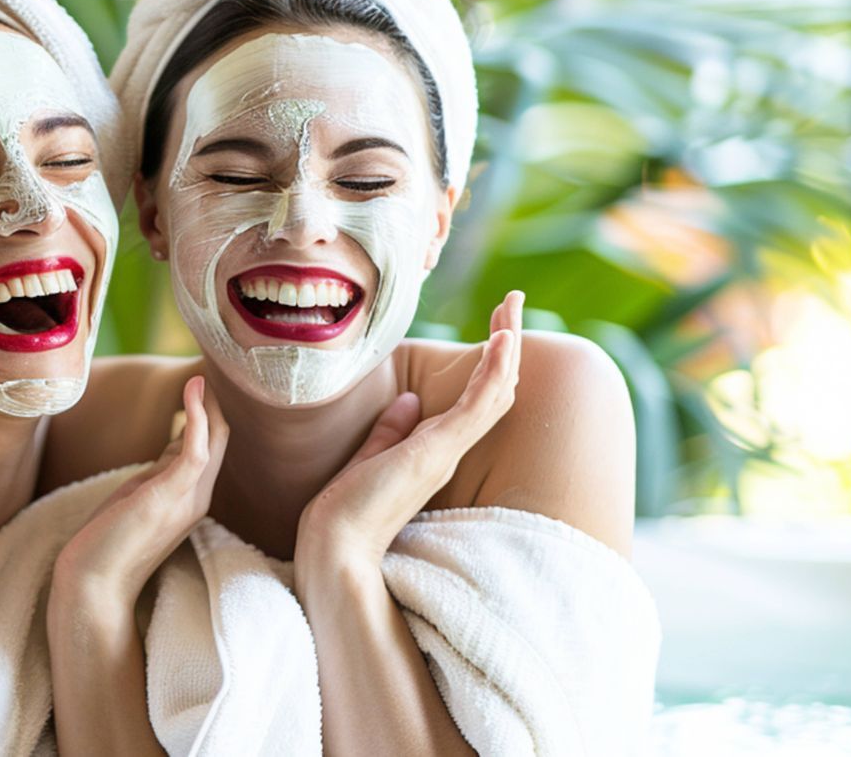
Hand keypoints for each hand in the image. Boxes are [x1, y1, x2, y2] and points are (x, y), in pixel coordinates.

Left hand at [53, 376, 228, 605]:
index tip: (202, 379)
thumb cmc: (108, 541)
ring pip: (215, 441)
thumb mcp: (142, 496)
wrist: (93, 584)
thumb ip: (162, 471)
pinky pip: (195, 448)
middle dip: (217, 402)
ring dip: (211, 403)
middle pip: (222, 440)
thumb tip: (177, 441)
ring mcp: (187, 498)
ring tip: (203, 372)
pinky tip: (193, 391)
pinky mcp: (168, 495)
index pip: (212, 447)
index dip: (210, 411)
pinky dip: (198, 416)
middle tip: (210, 365)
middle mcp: (198, 497)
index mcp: (192, 498)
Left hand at [298, 291, 523, 569]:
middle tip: (514, 301)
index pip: (474, 398)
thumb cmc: (346, 513)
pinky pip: (478, 403)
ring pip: (494, 390)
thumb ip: (390, 431)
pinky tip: (503, 339)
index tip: (494, 327)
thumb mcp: (371, 460)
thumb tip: (408, 402)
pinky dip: (494, 369)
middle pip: (493, 388)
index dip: (488, 362)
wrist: (336, 548)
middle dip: (505, 343)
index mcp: (434, 450)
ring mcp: (448, 450)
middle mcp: (449, 449)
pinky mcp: (439, 451)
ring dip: (506, 344)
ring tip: (514, 303)